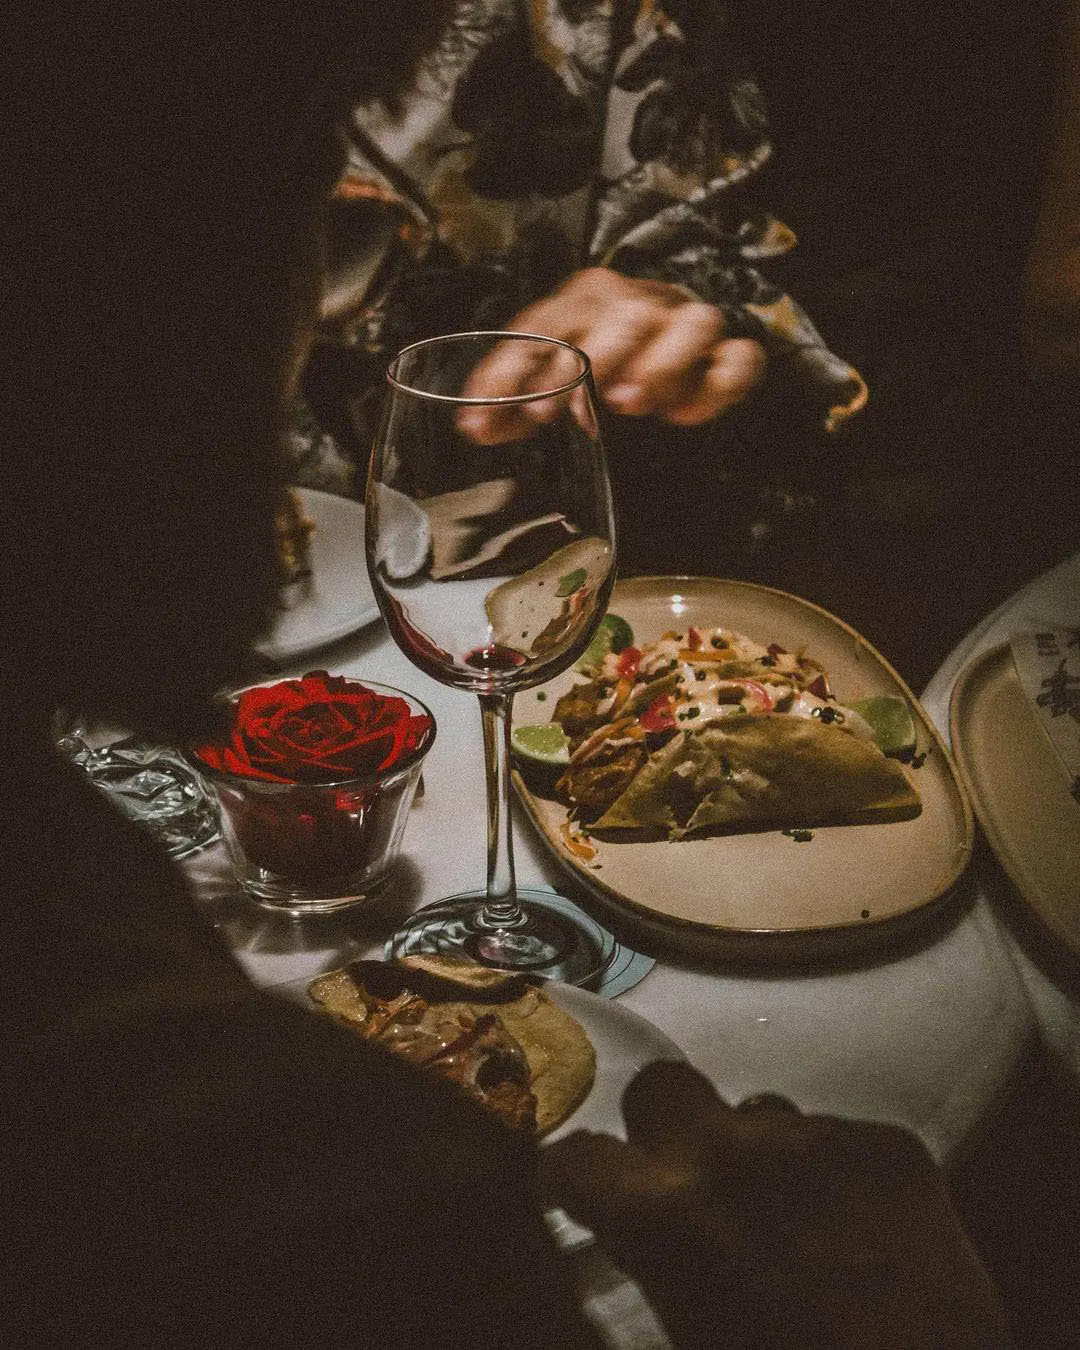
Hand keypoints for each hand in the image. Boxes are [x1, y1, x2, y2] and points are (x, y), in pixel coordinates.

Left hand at [457, 269, 764, 442]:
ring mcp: (687, 325)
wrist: (663, 357)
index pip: (555, 321)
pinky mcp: (725, 356)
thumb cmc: (594, 367)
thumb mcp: (546, 380)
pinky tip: (684, 415)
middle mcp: (641, 302)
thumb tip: (474, 427)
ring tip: (632, 404)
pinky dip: (717, 386)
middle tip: (576, 409)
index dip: (537, 366)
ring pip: (695, 324)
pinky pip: (739, 360)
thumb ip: (511, 400)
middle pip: (628, 314)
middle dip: (599, 361)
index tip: (528, 411)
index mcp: (587, 299)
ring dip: (664, 364)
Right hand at [541, 1062, 1008, 1348]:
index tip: (583, 1193)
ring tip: (786, 1224)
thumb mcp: (688, 1338)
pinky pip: (836, 1136)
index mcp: (663, 1214)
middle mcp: (730, 1153)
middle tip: (683, 1188)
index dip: (574, 1178)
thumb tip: (635, 1246)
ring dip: (754, 1156)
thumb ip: (651, 1270)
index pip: (578, 1156)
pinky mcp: (891, 1146)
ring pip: (756, 1112)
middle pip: (662, 1088)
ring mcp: (817, 1140)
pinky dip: (832, 1177)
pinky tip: (856, 1237)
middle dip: (660, 1131)